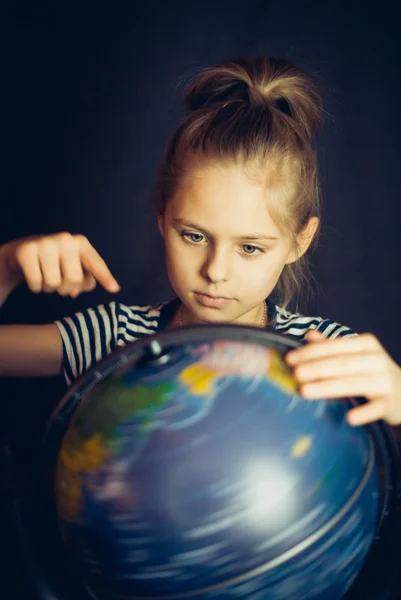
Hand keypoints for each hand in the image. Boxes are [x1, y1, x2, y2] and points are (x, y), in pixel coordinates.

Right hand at [1, 232, 119, 297]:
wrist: (24, 253)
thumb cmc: (56, 263)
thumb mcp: (73, 268)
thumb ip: (85, 280)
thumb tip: (76, 291)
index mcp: (81, 243)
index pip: (95, 263)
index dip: (105, 277)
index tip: (115, 289)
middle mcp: (65, 239)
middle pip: (74, 279)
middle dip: (66, 288)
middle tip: (60, 283)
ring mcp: (45, 243)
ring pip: (54, 283)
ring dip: (49, 288)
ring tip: (46, 276)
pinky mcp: (27, 251)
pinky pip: (36, 283)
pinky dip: (36, 287)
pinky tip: (34, 277)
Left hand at [285, 330, 400, 426]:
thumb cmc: (373, 371)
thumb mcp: (356, 354)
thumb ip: (332, 346)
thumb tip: (309, 335)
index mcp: (365, 344)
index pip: (334, 346)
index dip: (310, 352)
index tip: (289, 359)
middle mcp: (376, 359)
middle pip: (341, 364)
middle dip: (316, 368)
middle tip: (295, 374)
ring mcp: (385, 381)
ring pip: (353, 384)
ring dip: (328, 387)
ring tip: (305, 391)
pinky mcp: (390, 403)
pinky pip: (376, 408)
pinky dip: (364, 413)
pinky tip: (349, 417)